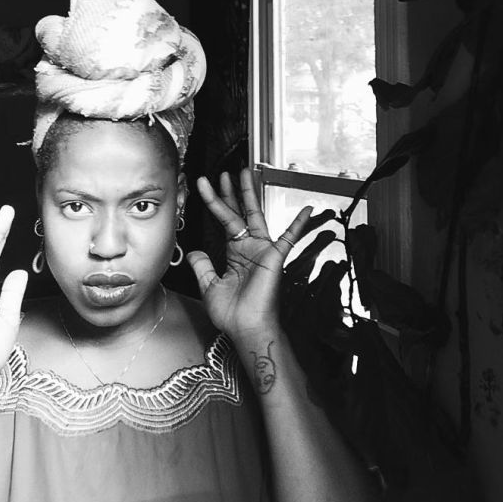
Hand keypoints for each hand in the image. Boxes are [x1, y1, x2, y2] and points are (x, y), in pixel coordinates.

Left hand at [187, 169, 310, 341]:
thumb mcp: (209, 286)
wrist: (247, 329)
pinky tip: (307, 210)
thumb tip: (195, 250)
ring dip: (251, 194)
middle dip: (231, 191)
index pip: (224, 220)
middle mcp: (249, 247)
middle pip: (239, 211)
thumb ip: (203, 266)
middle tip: (225, 172)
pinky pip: (289, 237)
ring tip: (246, 173)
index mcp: (235, 252)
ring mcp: (263, 250)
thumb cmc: (232, 313)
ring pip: (256, 215)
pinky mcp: (275, 257)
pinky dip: (298, 224)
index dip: (214, 201)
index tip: (203, 184)